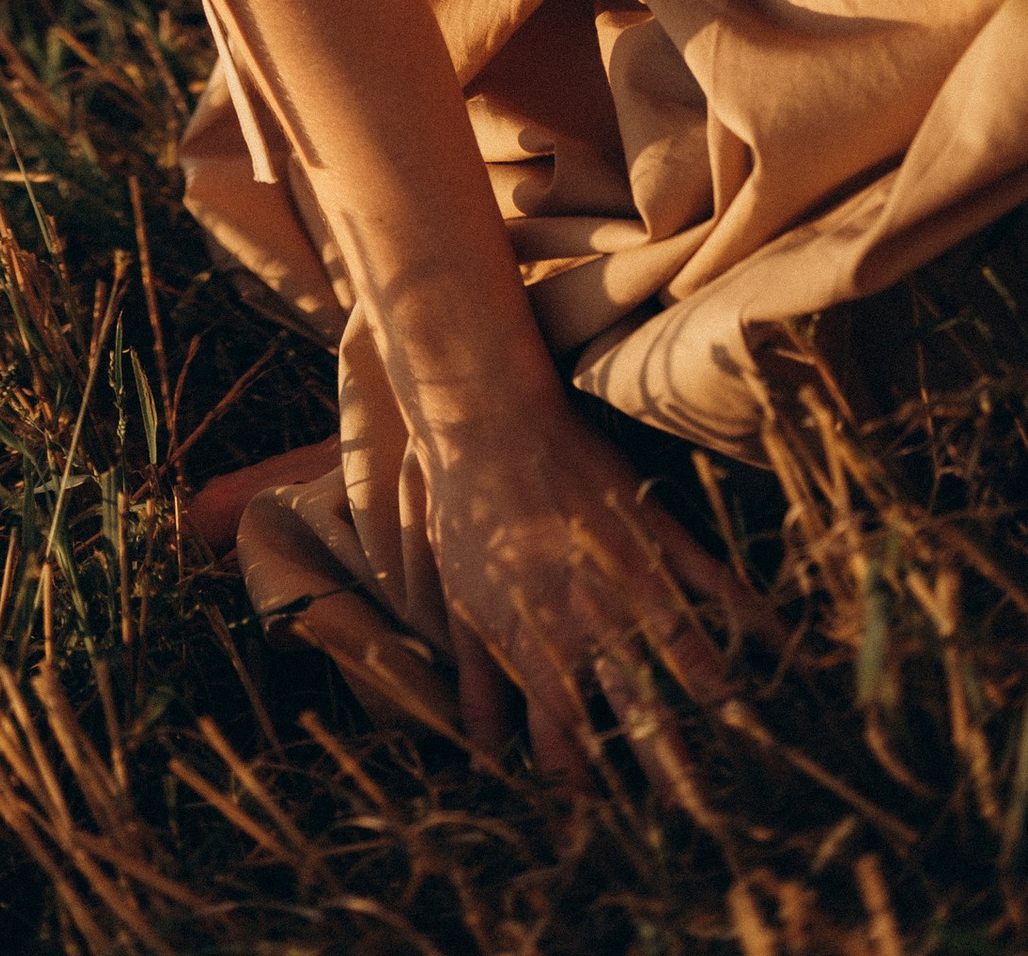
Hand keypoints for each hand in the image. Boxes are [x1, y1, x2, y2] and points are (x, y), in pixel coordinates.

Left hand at [417, 398, 765, 791]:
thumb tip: (483, 756)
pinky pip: (720, 587)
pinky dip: (759, 623)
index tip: (614, 832)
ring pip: (690, 660)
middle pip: (640, 716)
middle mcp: (593, 625)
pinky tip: (794, 657)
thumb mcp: (464, 607)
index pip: (571, 743)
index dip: (592, 792)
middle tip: (706, 824)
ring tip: (762, 761)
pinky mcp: (661, 537)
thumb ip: (480, 688)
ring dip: (726, 712)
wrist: (490, 425)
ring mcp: (634, 580)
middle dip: (673, 773)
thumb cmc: (470, 517)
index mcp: (540, 647)